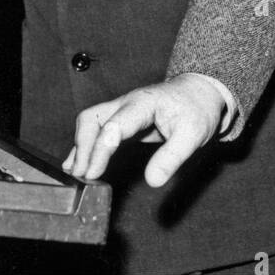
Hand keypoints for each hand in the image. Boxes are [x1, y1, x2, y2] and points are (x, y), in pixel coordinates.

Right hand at [65, 74, 226, 186]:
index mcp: (143, 104)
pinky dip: (84, 146)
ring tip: (75, 174)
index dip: (100, 150)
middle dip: (82, 147)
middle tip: (81, 176)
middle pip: (91, 119)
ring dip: (80, 146)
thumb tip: (152, 181)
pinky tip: (78, 165)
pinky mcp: (121, 119)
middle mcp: (126, 103)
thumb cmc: (197, 109)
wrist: (200, 93)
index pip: (114, 125)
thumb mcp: (193, 134)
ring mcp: (121, 110)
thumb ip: (172, 157)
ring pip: (89, 122)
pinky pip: (96, 129)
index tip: (92, 174)